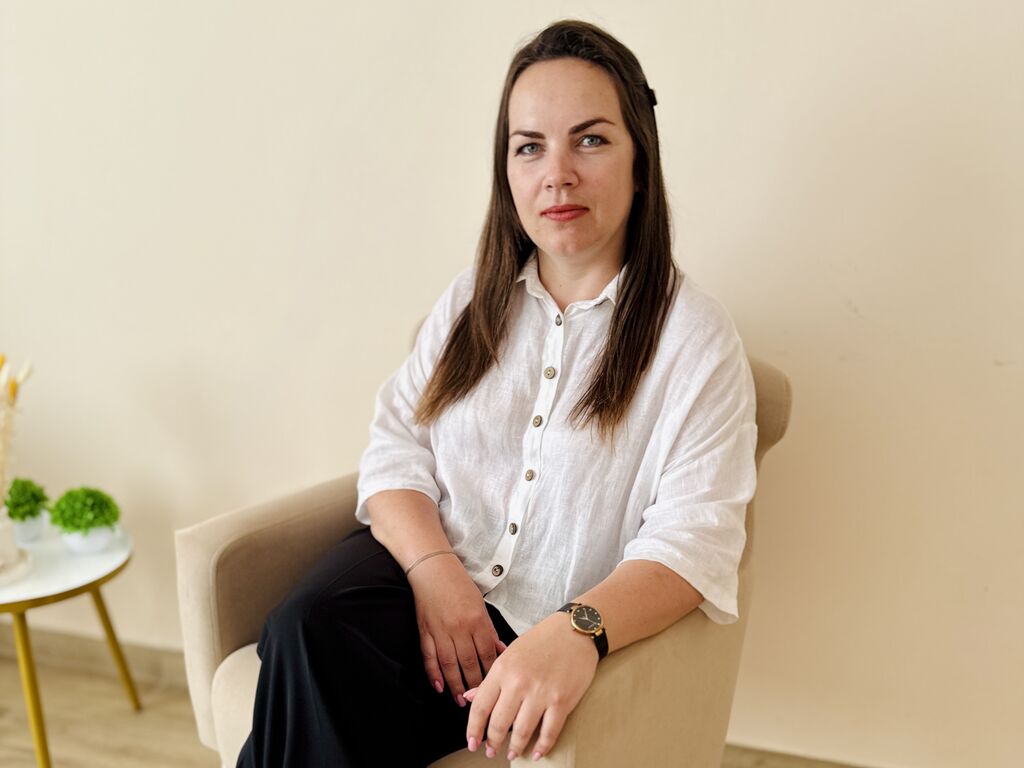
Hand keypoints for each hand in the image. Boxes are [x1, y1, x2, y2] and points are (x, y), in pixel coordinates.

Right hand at [407, 556, 507, 706]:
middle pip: (470, 663)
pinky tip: (439, 686)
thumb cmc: (459, 584)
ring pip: (450, 665)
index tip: (495, 687)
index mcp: (477, 620)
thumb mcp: (480, 604)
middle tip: (478, 700)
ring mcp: (440, 631)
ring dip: (456, 685)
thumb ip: (489, 629)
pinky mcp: (425, 631)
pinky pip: (429, 657)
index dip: (491, 673)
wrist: (432, 568)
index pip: (487, 654)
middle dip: (475, 685)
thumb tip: (500, 650)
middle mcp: (460, 628)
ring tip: (460, 700)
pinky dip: (433, 674)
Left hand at [463, 612, 597, 760]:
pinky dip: (542, 747)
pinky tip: (537, 752)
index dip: (474, 729)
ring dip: (514, 748)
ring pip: (521, 732)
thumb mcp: (511, 653)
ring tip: (511, 753)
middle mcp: (519, 682)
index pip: (480, 706)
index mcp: (503, 669)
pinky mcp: (562, 701)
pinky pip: (549, 732)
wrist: (575, 631)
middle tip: (491, 751)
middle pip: (498, 723)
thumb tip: (470, 697)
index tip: (472, 742)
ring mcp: (541, 693)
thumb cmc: (543, 640)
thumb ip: (491, 678)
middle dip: (492, 743)